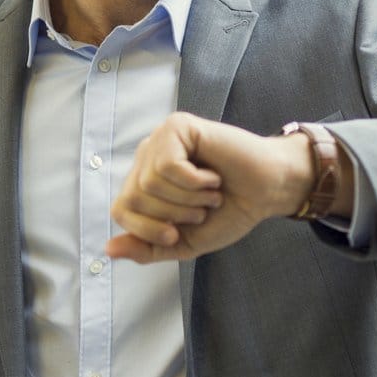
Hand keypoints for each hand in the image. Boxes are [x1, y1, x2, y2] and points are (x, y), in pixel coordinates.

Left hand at [107, 113, 319, 262]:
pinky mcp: (177, 126)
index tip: (176, 234)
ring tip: (210, 191)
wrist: (268, 192)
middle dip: (173, 214)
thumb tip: (108, 250)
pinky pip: (167, 166)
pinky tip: (212, 176)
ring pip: (149, 183)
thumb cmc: (228, 212)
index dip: (147, 230)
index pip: (120, 210)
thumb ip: (147, 248)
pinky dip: (194, 182)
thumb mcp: (183, 242)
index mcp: (144, 182)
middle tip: (201, 208)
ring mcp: (160, 139)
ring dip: (188, 198)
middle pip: (133, 198)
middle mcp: (147, 158)